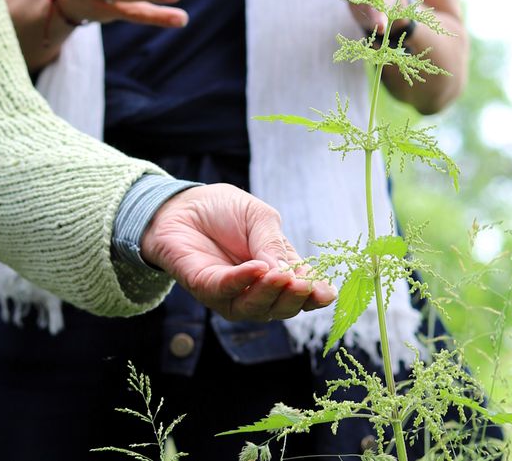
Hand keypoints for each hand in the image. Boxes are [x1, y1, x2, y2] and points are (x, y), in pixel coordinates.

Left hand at [140, 184, 335, 321]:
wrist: (183, 204)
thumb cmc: (223, 211)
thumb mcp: (259, 218)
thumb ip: (273, 243)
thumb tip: (288, 274)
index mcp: (278, 273)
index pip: (303, 292)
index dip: (317, 294)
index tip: (328, 293)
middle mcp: (257, 290)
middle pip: (282, 307)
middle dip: (295, 298)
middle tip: (303, 284)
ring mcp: (231, 294)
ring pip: (255, 308)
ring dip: (271, 294)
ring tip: (283, 277)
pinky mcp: (204, 287)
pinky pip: (225, 290)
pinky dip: (242, 281)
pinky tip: (256, 269)